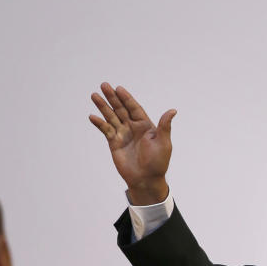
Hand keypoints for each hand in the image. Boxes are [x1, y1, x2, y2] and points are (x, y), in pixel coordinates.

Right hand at [89, 83, 175, 204]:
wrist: (146, 180)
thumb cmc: (158, 163)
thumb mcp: (164, 143)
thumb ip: (165, 126)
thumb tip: (173, 110)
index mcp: (145, 125)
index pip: (134, 108)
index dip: (126, 98)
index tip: (118, 88)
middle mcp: (133, 127)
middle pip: (121, 109)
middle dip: (112, 98)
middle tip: (104, 85)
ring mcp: (123, 134)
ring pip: (111, 117)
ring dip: (103, 106)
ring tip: (94, 95)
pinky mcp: (114, 143)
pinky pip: (106, 130)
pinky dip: (99, 123)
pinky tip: (93, 116)